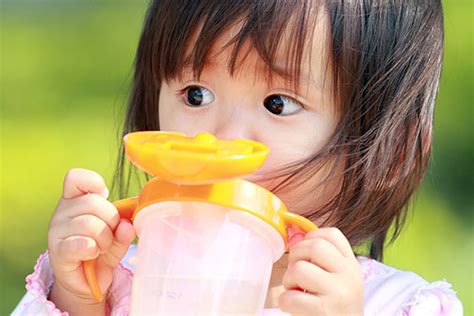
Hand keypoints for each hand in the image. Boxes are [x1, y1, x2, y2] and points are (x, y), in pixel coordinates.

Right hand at [48, 168, 135, 311]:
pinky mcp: (58, 252)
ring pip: (90, 224)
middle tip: (109, 234)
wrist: (88, 281)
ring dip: (105, 239)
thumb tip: (127, 225)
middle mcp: (62, 212)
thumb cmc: (101, 249)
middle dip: (110, 220)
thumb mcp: (117, 235)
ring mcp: (57, 231)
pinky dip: (93, 249)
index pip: (75, 177)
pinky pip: (81, 244)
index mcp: (74, 200)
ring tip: (102, 247)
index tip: (105, 196)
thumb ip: (124, 228)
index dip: (94, 182)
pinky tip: (92, 254)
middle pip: (92, 202)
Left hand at [279, 227, 363, 314]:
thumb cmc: (335, 308)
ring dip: (289, 281)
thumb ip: (319, 258)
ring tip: (297, 292)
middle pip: (313, 245)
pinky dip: (286, 302)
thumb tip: (293, 233)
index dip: (311, 238)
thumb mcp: (336, 280)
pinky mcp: (324, 311)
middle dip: (295, 257)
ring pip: (299, 269)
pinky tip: (295, 308)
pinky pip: (291, 297)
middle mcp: (349, 275)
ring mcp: (338, 293)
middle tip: (297, 275)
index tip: (306, 255)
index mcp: (352, 265)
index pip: (332, 234)